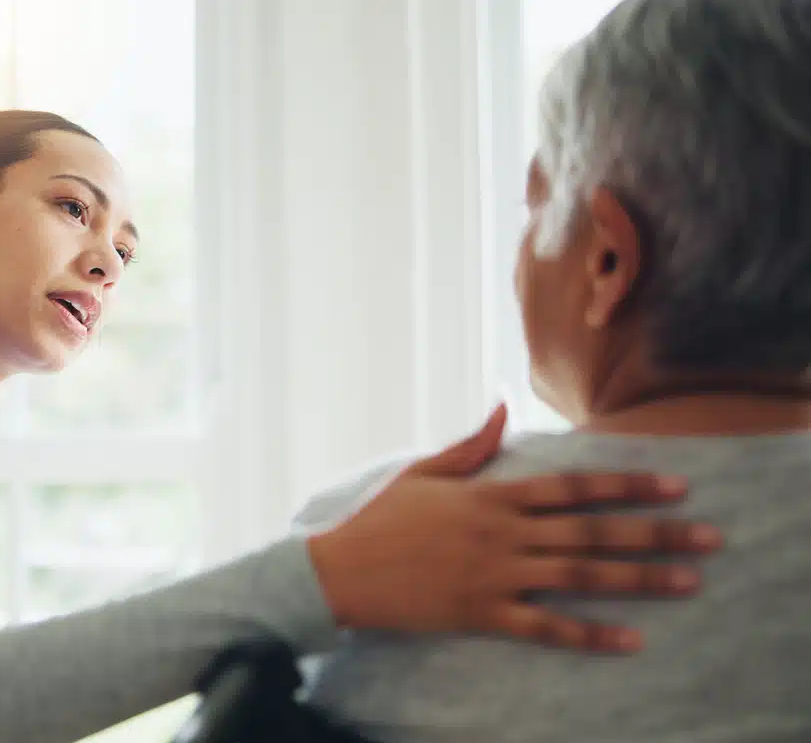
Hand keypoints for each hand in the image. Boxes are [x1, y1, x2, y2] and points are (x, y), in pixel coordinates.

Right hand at [305, 404, 721, 652]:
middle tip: (709, 537)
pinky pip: (545, 628)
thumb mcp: (421, 472)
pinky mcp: (481, 613)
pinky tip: (629, 639)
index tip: (676, 485)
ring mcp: (493, 575)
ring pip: (580, 577)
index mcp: (491, 496)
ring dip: (639, 579)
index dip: (628, 484)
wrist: (338, 571)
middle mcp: (501, 534)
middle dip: (656, 533)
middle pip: (592, 532)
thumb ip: (470, 445)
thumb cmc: (376, 519)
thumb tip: (503, 407)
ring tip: (688, 581)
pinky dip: (589, 635)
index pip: (574, 487)